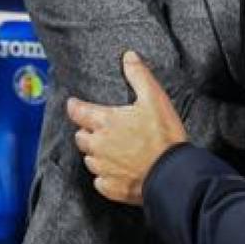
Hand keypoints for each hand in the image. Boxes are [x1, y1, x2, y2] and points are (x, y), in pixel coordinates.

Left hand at [67, 51, 187, 205]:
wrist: (171, 173)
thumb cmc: (164, 135)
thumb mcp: (155, 98)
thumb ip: (139, 76)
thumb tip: (128, 56)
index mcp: (105, 122)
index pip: (78, 112)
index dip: (74, 106)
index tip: (73, 104)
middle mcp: (98, 146)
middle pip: (81, 137)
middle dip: (87, 131)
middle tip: (99, 128)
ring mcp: (103, 168)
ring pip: (89, 159)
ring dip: (96, 153)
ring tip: (112, 149)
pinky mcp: (110, 187)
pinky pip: (100, 180)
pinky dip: (105, 175)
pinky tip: (117, 171)